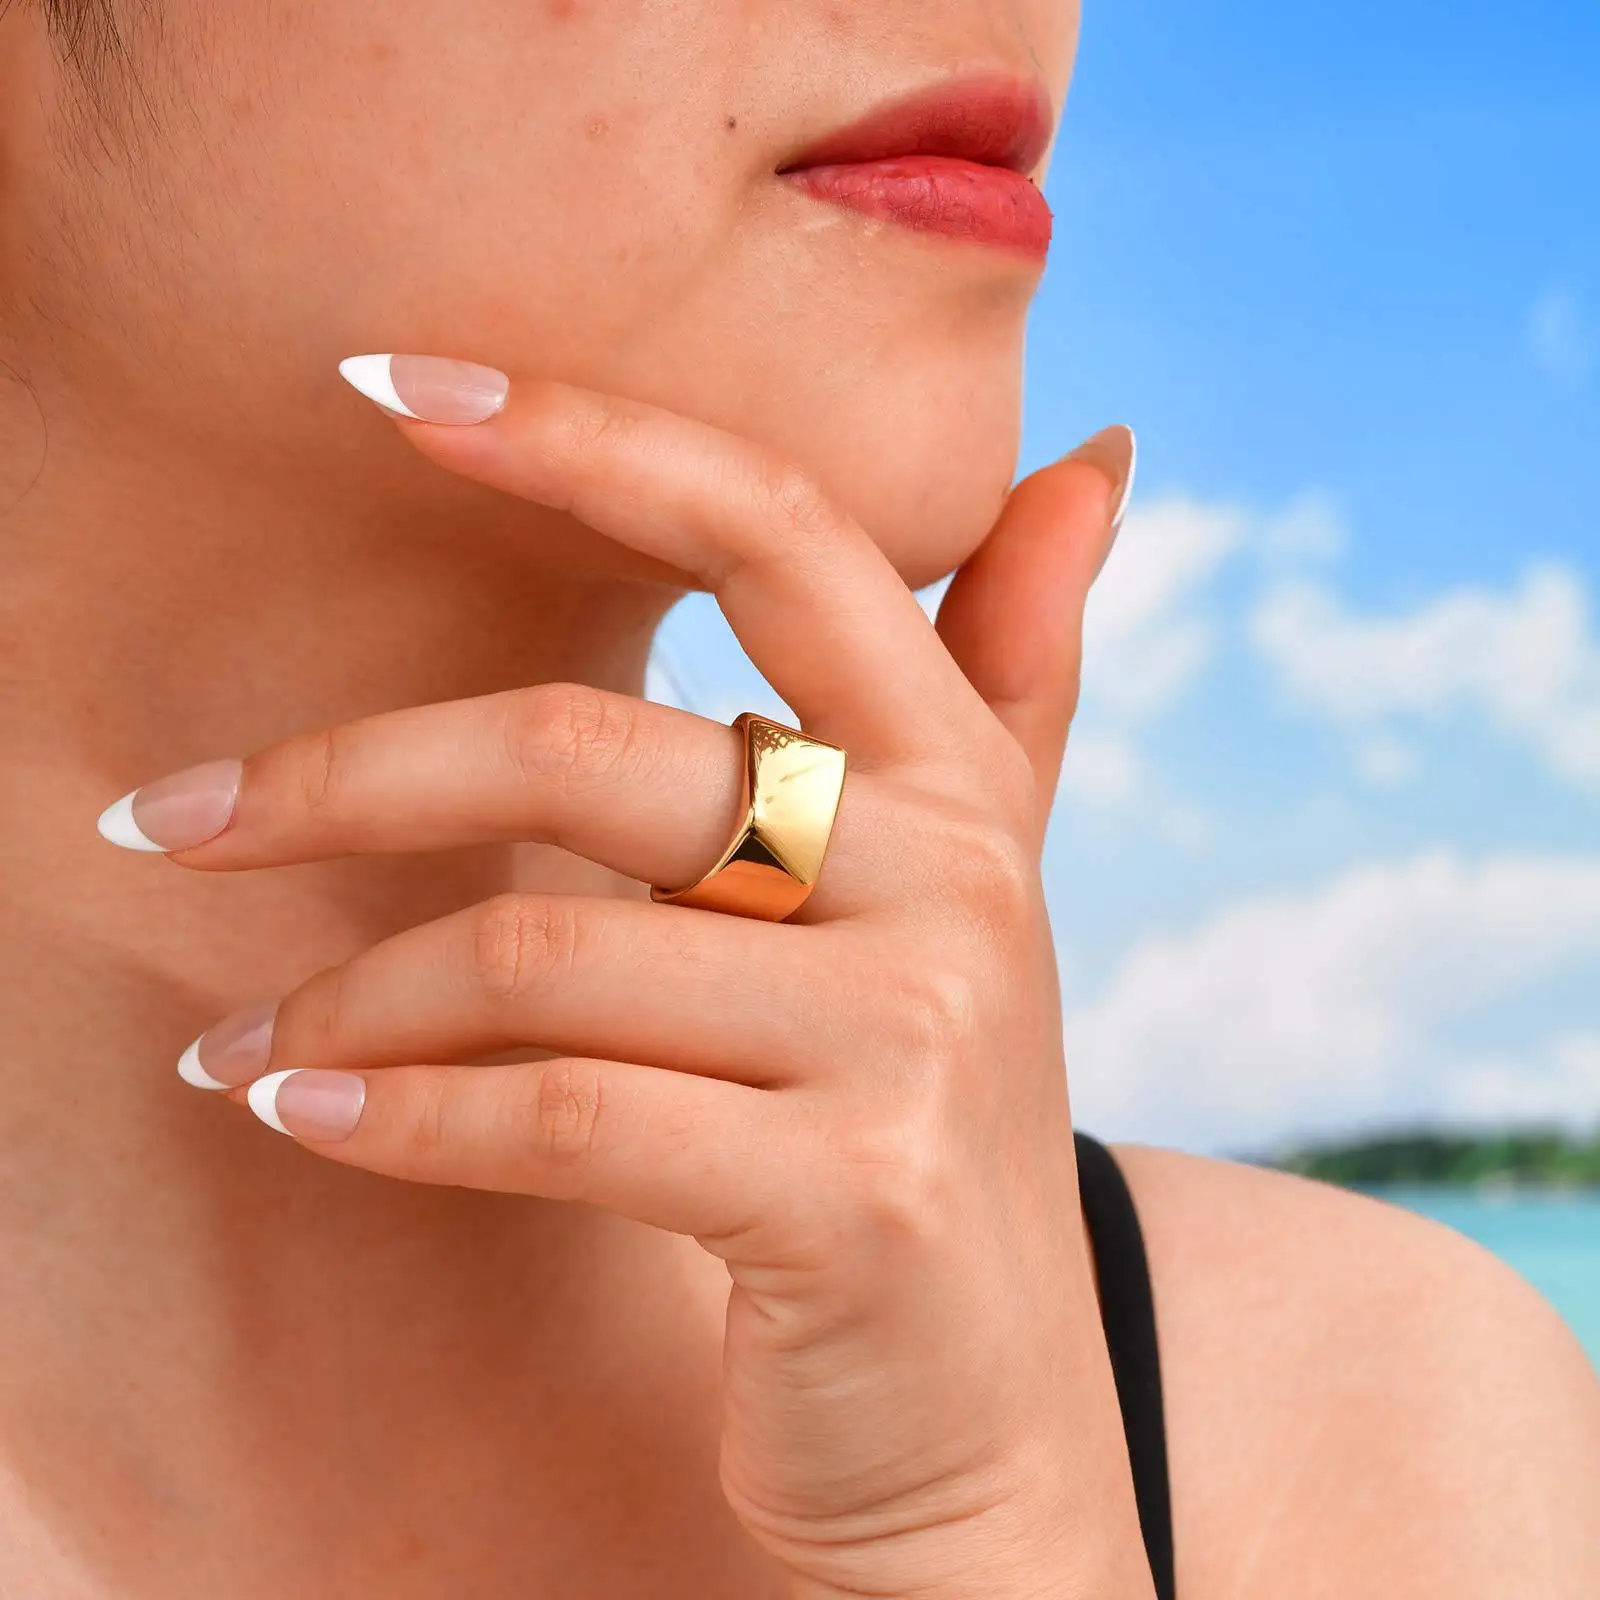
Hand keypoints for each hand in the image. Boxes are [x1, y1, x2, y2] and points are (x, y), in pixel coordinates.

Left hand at [105, 358, 1144, 1599]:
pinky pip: (557, 1115)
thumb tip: (1103, 455)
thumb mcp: (975, 890)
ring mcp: (917, 1040)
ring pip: (540, 953)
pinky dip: (396, 1119)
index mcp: (963, 775)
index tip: (385, 385)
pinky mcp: (853, 1200)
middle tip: (171, 819)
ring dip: (344, 1001)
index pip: (777, 530)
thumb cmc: (917, 1121)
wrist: (985, 1418)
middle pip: (594, 751)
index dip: (588, 437)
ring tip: (242, 1040)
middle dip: (347, 778)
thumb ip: (1013, 677)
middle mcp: (961, 877)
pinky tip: (304, 1118)